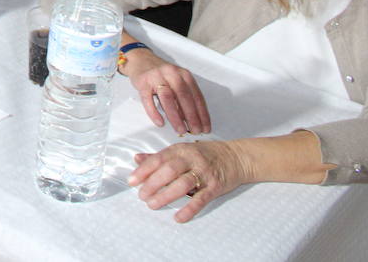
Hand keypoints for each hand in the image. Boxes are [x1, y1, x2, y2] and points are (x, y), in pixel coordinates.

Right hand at [122, 47, 210, 135]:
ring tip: (180, 130)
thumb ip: (184, 97)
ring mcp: (156, 77)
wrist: (140, 59)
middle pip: (184, 96)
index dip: (202, 113)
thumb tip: (191, 120)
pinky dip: (154, 112)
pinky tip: (160, 123)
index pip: (196, 96)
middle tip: (195, 131)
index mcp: (184, 74)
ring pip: (168, 97)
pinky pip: (148, 99)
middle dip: (191, 116)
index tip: (206, 128)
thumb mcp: (176, 81)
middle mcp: (172, 73)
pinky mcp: (142, 82)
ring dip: (175, 116)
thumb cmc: (161, 74)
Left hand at [129, 139, 249, 222]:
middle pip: (169, 171)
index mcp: (180, 150)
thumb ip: (159, 156)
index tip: (131, 181)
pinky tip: (179, 217)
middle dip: (152, 184)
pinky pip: (201, 199)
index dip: (143, 170)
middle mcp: (191, 159)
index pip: (158, 159)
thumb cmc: (205, 154)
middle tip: (142, 196)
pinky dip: (189, 209)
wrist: (236, 157)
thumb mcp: (181, 150)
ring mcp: (204, 173)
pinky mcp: (215, 187)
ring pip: (183, 184)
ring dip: (166, 196)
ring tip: (153, 205)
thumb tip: (137, 159)